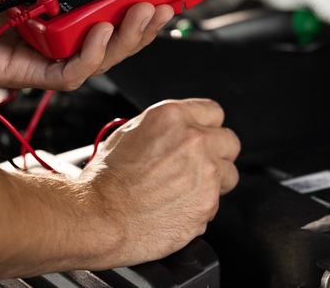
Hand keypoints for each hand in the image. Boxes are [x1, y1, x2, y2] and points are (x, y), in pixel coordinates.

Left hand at [0, 0, 173, 89]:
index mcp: (56, 10)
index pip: (106, 11)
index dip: (135, 5)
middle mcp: (57, 37)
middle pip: (114, 38)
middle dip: (144, 24)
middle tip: (162, 5)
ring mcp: (49, 58)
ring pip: (104, 58)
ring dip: (129, 38)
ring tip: (143, 15)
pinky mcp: (36, 76)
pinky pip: (75, 72)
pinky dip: (93, 54)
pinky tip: (100, 31)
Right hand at [78, 99, 239, 265]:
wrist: (99, 217)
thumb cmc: (105, 180)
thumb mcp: (131, 132)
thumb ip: (166, 128)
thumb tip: (181, 131)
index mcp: (174, 117)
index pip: (213, 112)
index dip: (207, 127)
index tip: (204, 137)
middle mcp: (194, 140)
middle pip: (230, 142)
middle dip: (217, 154)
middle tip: (197, 168)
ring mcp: (206, 172)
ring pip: (229, 174)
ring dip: (214, 182)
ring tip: (184, 192)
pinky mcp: (208, 203)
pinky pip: (215, 203)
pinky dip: (200, 208)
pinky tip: (175, 209)